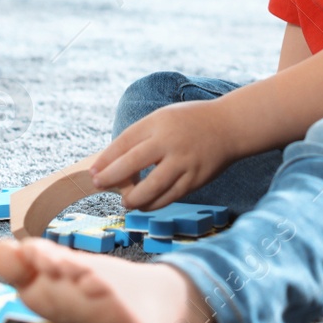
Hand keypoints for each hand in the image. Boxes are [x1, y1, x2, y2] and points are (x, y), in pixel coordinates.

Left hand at [90, 98, 240, 210]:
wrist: (229, 126)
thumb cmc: (189, 122)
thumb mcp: (162, 118)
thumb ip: (139, 137)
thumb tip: (111, 163)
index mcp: (158, 122)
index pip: (124, 142)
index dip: (105, 160)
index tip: (93, 172)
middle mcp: (170, 142)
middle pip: (132, 164)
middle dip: (111, 178)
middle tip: (99, 185)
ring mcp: (183, 162)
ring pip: (150, 188)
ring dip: (132, 198)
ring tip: (125, 200)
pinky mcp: (194, 180)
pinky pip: (168, 198)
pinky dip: (152, 204)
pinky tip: (144, 204)